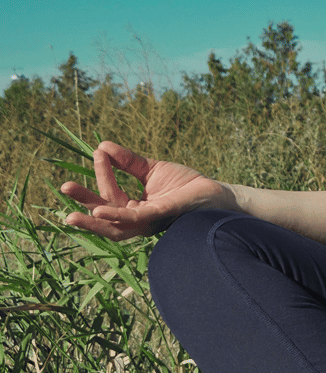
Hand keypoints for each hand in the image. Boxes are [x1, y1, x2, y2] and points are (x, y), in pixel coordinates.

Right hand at [60, 141, 232, 239]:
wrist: (215, 193)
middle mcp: (138, 220)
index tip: (98, 151)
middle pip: (105, 216)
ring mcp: (148, 222)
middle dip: (84, 203)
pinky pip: (133, 220)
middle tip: (63, 186)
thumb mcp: (153, 170)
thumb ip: (128, 162)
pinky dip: (115, 216)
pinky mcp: (160, 217)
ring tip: (70, 214)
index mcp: (135, 209)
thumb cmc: (185, 185)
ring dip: (91, 221)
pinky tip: (99, 210)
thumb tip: (102, 146)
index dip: (103, 173)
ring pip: (114, 226)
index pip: (110, 194)